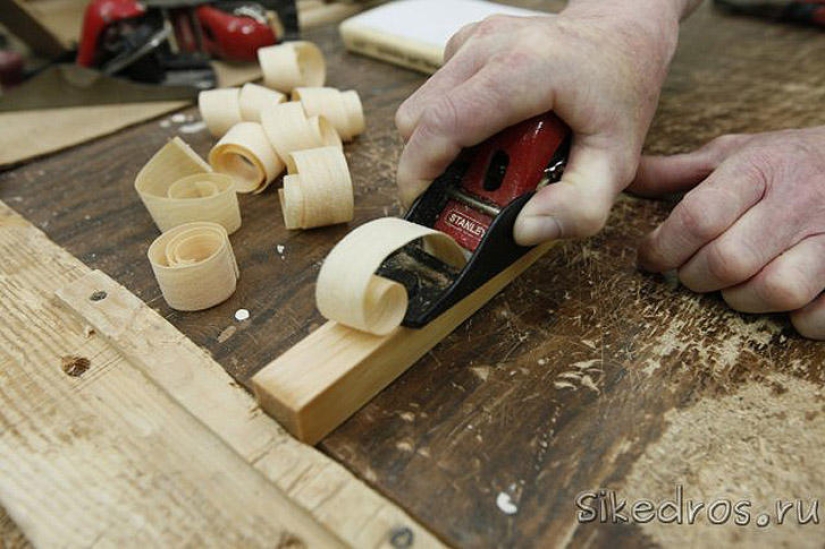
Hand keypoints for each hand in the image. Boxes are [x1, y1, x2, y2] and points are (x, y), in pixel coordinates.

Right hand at [394, 2, 684, 243]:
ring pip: (420, 108)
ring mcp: (474, 40)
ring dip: (442, 145)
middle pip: (417, 119)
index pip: (442, 123)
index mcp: (523, 69)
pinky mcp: (467, 43)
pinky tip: (491, 130)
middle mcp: (489, 46)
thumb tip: (524, 230)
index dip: (419, 172)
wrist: (622, 33)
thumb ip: (580, 206)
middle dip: (430, 165)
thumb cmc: (619, 90)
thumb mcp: (617, 160)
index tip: (424, 205)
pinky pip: (434, 94)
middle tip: (469, 190)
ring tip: (491, 159)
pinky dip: (451, 124)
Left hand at [632, 127, 824, 339]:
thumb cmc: (790, 161)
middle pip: (728, 261)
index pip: (699, 217)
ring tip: (735, 285)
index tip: (649, 257)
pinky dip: (796, 319)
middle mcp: (798, 201)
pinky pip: (818, 315)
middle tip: (690, 272)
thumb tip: (624, 179)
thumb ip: (679, 171)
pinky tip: (784, 300)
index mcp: (760, 169)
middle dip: (695, 276)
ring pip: (775, 290)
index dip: (663, 247)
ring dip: (742, 299)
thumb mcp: (736, 153)